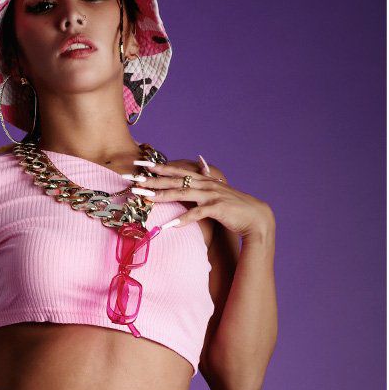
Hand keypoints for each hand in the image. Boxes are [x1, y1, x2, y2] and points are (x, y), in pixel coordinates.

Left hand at [127, 153, 273, 238]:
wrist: (255, 217)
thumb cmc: (234, 207)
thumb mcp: (217, 192)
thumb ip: (205, 182)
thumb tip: (199, 167)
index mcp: (203, 179)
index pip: (177, 170)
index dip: (158, 167)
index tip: (140, 164)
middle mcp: (205, 184)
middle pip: (175, 179)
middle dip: (152, 180)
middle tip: (133, 180)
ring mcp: (211, 195)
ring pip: (182, 193)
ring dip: (162, 196)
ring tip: (144, 198)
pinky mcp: (217, 209)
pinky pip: (196, 214)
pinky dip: (183, 219)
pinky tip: (169, 225)